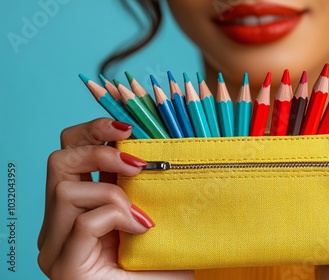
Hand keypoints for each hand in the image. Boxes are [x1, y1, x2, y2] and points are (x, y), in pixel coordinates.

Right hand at [38, 118, 192, 279]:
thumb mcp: (155, 211)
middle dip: (98, 147)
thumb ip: (143, 184)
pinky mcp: (64, 265)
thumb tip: (153, 142)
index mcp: (81, 205)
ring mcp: (56, 245)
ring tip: (140, 211)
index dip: (94, 130)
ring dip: (112, 190)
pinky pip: (82, 222)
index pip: (70, 151)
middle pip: (58, 160)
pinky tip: (141, 230)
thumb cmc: (163, 263)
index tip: (129, 127)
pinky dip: (116, 217)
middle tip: (135, 161)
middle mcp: (60, 222)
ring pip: (64, 188)